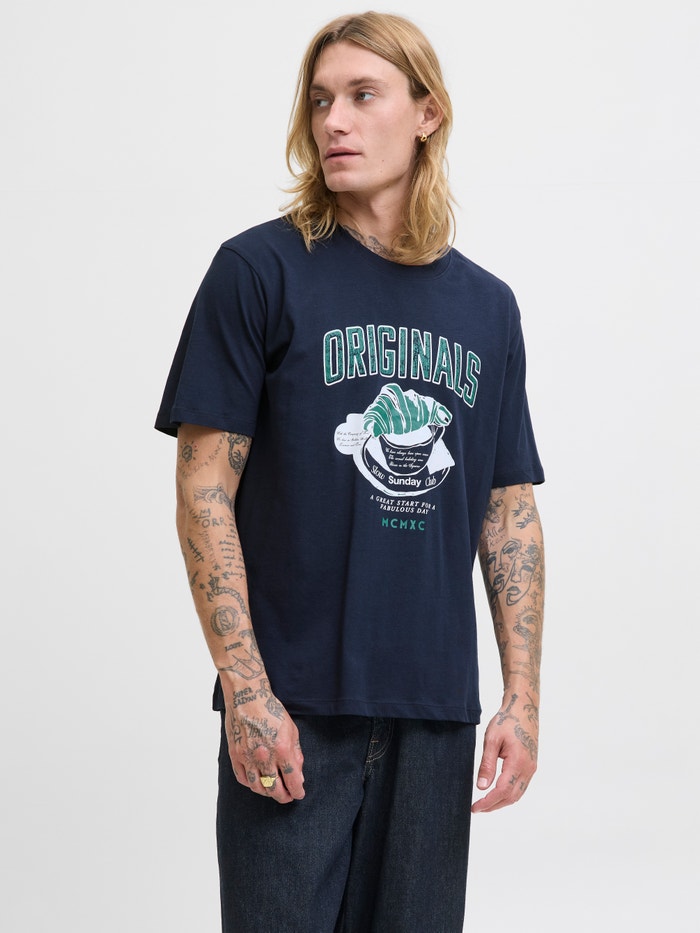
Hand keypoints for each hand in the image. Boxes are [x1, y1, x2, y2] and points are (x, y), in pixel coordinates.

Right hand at [224, 688, 304, 804]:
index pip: (292, 780)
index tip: (299, 794)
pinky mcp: (235, 755)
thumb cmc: (271, 711)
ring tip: (273, 791)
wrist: (247, 698)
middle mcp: (264, 756)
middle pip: (274, 788)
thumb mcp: (291, 730)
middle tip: (288, 797)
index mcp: (282, 749)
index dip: (297, 791)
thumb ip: (296, 755)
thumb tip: (298, 776)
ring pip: (257, 787)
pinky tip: (258, 783)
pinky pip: (243, 779)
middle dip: (283, 796)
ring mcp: (247, 757)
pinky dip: (251, 784)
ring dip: (267, 793)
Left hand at [471, 692, 537, 813]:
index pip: (502, 791)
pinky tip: (497, 793)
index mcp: (518, 762)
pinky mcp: (531, 766)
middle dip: (494, 806)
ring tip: (485, 804)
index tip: (475, 808)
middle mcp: (528, 769)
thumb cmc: (506, 721)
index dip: (488, 802)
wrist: (523, 709)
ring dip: (501, 802)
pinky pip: (521, 787)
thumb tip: (482, 787)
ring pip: (517, 794)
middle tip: (476, 808)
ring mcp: (531, 768)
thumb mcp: (492, 740)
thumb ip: (487, 765)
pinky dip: (508, 794)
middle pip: (511, 797)